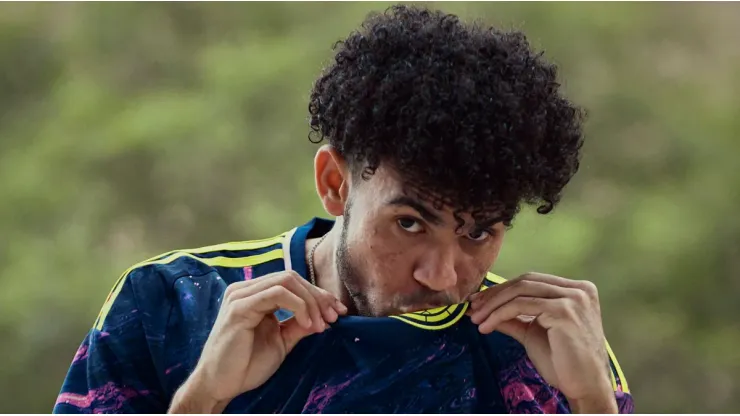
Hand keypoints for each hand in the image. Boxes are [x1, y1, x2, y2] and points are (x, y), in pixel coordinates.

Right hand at [169, 271, 346, 412]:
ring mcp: (241, 295)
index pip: (292, 283)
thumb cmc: (246, 365)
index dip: (318, 295)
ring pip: (287, 281)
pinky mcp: (239, 307)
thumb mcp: (281, 341)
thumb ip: (299, 325)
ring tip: (322, 324)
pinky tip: (308, 324)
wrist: (221, 385)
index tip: (339, 312)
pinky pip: (277, 294)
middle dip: (318, 297)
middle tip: (334, 317)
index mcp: (254, 295)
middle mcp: (245, 289)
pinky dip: (298, 306)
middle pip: (292, 278)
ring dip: (311, 302)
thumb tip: (324, 315)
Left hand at [467, 273, 616, 413]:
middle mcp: (579, 289)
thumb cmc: (563, 363)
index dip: (503, 289)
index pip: (531, 281)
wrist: (585, 387)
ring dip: (493, 305)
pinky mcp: (565, 310)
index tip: (479, 301)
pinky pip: (521, 306)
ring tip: (476, 319)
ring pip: (521, 291)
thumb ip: (513, 317)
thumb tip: (484, 308)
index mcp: (576, 290)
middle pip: (525, 282)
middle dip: (495, 295)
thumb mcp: (532, 333)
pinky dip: (500, 314)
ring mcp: (574, 298)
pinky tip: (487, 327)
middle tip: (473, 308)